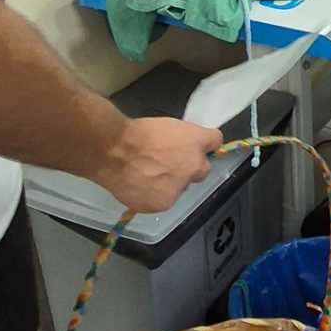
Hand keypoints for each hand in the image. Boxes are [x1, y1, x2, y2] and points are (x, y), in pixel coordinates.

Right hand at [98, 117, 222, 212]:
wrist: (115, 151)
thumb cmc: (137, 132)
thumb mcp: (166, 125)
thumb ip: (181, 138)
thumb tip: (183, 145)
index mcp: (197, 141)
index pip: (215, 140)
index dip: (204, 144)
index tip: (196, 145)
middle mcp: (195, 167)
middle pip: (202, 169)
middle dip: (189, 167)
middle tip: (169, 163)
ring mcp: (179, 188)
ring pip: (180, 187)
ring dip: (170, 183)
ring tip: (147, 175)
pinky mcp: (162, 204)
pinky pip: (162, 200)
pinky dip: (153, 195)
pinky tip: (139, 186)